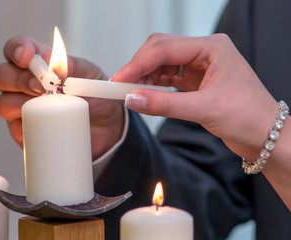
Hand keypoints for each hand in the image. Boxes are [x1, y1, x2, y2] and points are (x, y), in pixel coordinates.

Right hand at [0, 36, 123, 158]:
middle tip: (42, 87)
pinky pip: (15, 128)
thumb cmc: (96, 97)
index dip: (17, 49)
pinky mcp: (25, 131)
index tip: (27, 57)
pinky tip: (41, 123)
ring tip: (44, 106)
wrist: (107, 128)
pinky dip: (25, 124)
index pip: (17, 49)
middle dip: (18, 79)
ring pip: (3, 103)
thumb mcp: (91, 76)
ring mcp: (21, 108)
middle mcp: (24, 83)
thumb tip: (55, 65)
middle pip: (1, 75)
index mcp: (40, 63)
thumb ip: (74, 67)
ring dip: (19, 103)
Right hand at [112, 33, 276, 158]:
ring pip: (162, 63)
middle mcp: (205, 52)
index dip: (138, 64)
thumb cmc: (250, 117)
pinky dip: (154, 85)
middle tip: (121, 85)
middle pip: (161, 50)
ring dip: (145, 76)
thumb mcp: (204, 110)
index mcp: (212, 48)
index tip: (119, 79)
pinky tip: (145, 93)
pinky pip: (168, 77)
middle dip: (139, 67)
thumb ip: (165, 104)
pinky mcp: (196, 81)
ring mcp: (200, 66)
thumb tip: (133, 99)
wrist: (265, 136)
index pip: (165, 49)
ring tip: (131, 92)